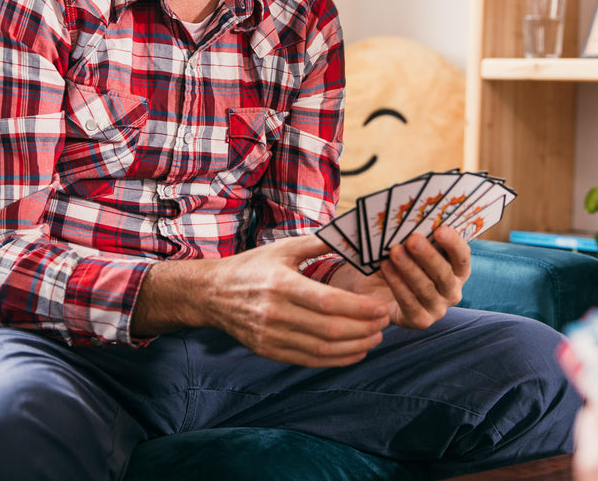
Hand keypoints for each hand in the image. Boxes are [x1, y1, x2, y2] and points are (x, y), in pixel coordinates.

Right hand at [133, 235, 389, 366]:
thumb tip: (354, 236)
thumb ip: (318, 243)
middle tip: (385, 323)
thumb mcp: (283, 248)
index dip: (359, 308)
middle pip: (330, 329)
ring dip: (355, 347)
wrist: (212, 294)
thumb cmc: (252, 266)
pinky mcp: (269, 351)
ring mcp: (271, 336)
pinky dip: (337, 360)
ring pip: (323, 349)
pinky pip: (309, 361)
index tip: (382, 307)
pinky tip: (355, 352)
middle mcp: (275, 313)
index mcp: (281, 284)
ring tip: (375, 338)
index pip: (328, 302)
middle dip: (364, 329)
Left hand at [331, 227, 469, 329]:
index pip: (462, 257)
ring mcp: (437, 308)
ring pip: (426, 288)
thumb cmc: (397, 261)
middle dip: (428, 255)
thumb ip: (415, 235)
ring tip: (394, 252)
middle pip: (444, 274)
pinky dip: (398, 284)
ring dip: (410, 269)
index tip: (440, 229)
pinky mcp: (420, 320)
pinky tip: (386, 268)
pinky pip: (410, 303)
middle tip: (412, 239)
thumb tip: (410, 217)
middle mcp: (452, 290)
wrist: (374, 288)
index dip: (454, 243)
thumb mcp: (407, 246)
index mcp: (456, 269)